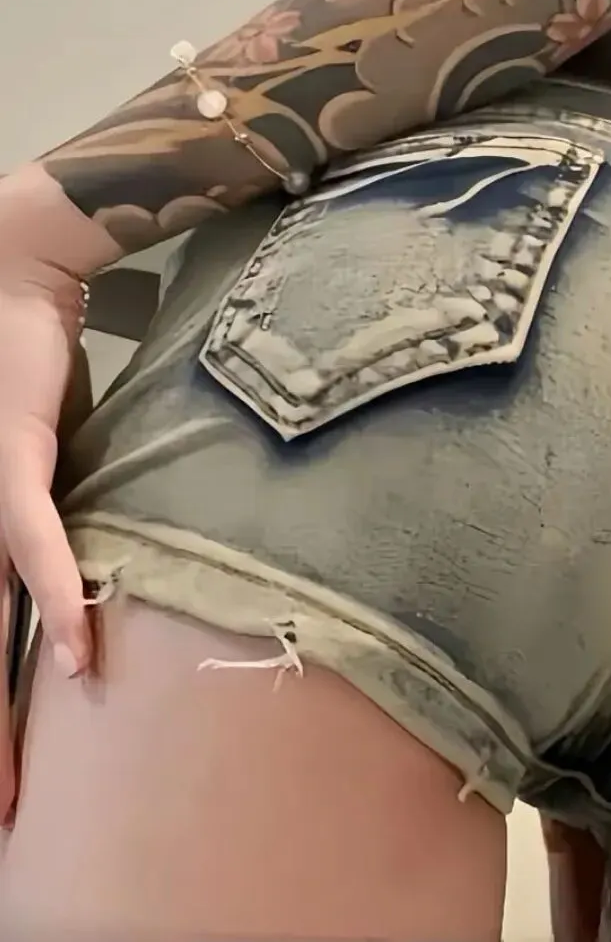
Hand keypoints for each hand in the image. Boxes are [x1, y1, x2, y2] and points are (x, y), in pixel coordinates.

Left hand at [0, 254, 90, 824]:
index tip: (11, 778)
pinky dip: (60, 604)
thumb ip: (76, 507)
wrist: (16, 276)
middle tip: (5, 814)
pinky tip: (79, 659)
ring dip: (3, 708)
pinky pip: (36, 551)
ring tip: (13, 782)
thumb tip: (119, 551)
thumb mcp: (58, 455)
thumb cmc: (32, 357)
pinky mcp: (11, 467)